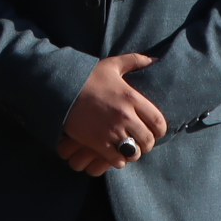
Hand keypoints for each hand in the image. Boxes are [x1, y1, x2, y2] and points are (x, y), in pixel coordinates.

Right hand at [58, 54, 167, 176]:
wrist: (60, 88)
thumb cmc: (87, 77)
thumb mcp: (112, 65)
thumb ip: (134, 60)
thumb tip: (154, 59)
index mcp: (131, 98)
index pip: (158, 122)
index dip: (160, 130)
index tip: (155, 131)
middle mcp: (125, 115)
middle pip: (148, 140)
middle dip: (147, 143)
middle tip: (140, 141)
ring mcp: (111, 131)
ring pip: (134, 152)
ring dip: (133, 153)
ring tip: (128, 148)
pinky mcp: (97, 142)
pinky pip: (118, 160)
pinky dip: (119, 160)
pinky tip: (115, 154)